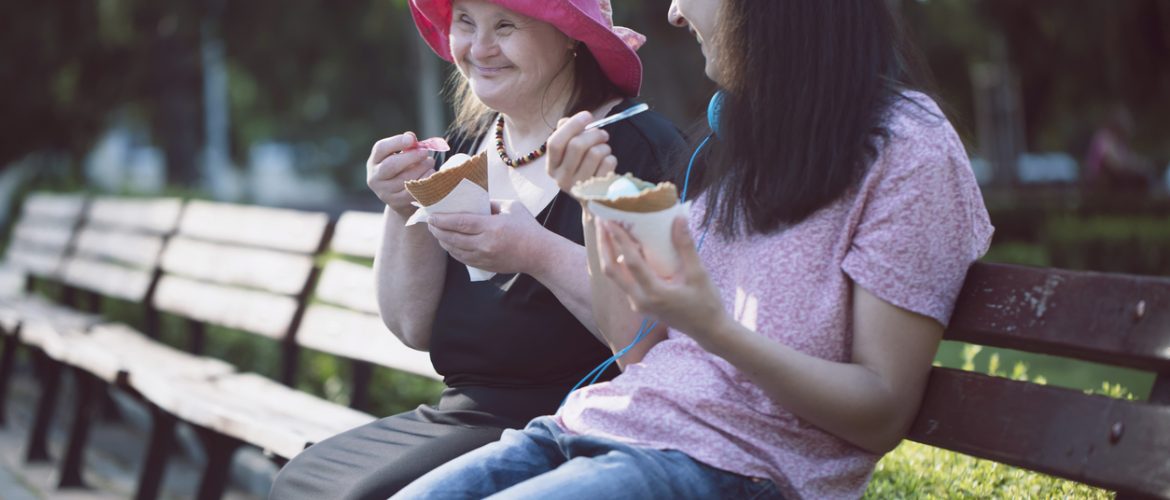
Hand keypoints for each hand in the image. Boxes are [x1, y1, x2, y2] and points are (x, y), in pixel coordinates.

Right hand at [367, 132, 435, 217]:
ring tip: (430, 163)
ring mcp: (384, 192)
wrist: (401, 198)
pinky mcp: (396, 203)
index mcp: (374, 161)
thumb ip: (406, 146)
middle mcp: (375, 177)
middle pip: (391, 165)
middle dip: (411, 157)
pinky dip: (424, 182)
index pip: (381, 149)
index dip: (396, 142)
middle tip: (425, 152)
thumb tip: (411, 137)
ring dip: (421, 169)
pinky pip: (413, 192)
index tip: (412, 139)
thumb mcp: (401, 156)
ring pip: (404, 179)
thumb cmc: (403, 170)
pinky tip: (431, 175)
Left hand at [426, 200, 550, 273]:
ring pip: (455, 250)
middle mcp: (485, 244)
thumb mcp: (511, 207)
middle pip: (453, 238)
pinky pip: (462, 259)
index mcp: (492, 227)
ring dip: (443, 241)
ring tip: (437, 232)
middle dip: (437, 230)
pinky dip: (453, 251)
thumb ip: (490, 204)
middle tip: (429, 222)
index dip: (442, 220)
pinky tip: (449, 243)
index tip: (431, 216)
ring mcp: (484, 257)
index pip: (460, 223)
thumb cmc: (528, 227)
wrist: (539, 254)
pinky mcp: (485, 266)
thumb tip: (472, 202)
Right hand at [547, 111, 617, 192]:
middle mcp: (561, 179)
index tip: (587, 115)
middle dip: (593, 134)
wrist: (594, 198)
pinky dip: (611, 158)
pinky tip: (608, 162)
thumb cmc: (583, 168)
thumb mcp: (570, 154)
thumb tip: (566, 121)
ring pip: (594, 153)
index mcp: (552, 167)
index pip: (555, 143)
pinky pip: (607, 163)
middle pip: (576, 145)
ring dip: (604, 147)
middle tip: (603, 134)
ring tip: (604, 150)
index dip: (572, 126)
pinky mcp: (597, 190)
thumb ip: (566, 135)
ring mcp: (579, 187)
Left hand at [597, 217, 727, 345]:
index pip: (630, 262)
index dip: (619, 239)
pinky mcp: (640, 304)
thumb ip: (686, 247)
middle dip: (604, 245)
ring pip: (615, 276)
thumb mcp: (698, 274)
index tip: (609, 220)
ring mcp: (638, 304)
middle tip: (600, 222)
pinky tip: (626, 247)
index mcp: (654, 293)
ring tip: (608, 230)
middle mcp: (640, 301)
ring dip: (609, 253)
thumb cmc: (706, 304)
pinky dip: (621, 263)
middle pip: (612, 270)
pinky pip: (624, 281)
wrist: (708, 331)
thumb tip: (678, 219)